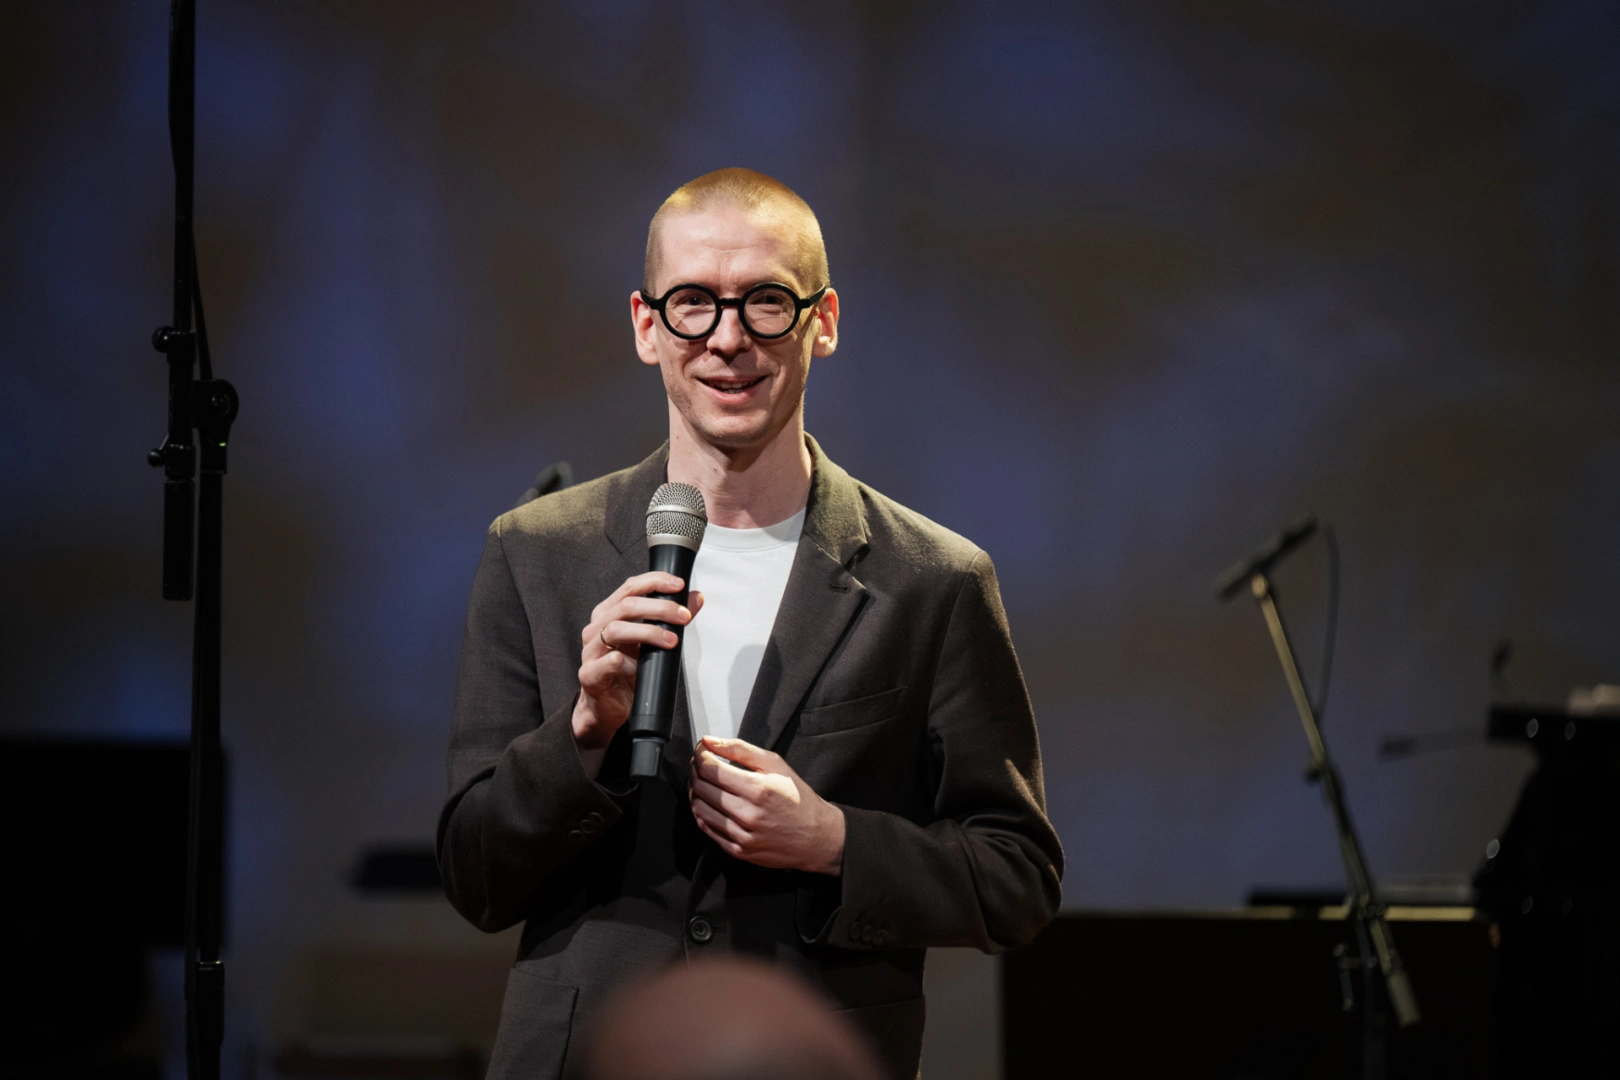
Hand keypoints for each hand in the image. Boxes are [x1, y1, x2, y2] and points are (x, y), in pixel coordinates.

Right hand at [573, 573, 703, 750]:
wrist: (607, 707)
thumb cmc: (627, 671)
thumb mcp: (652, 642)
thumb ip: (671, 618)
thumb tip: (696, 598)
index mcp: (609, 614)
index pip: (630, 587)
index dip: (655, 582)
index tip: (679, 586)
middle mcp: (596, 628)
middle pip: (626, 606)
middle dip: (659, 608)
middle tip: (683, 616)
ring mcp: (590, 650)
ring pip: (616, 629)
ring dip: (648, 632)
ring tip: (671, 640)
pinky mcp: (590, 674)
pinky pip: (611, 662)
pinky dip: (630, 663)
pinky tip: (641, 668)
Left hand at [688, 737, 845, 875]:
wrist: (817, 837)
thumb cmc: (798, 798)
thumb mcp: (776, 764)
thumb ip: (740, 749)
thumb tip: (708, 741)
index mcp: (758, 789)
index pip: (710, 769)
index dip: (700, 756)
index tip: (701, 750)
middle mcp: (748, 814)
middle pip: (702, 788)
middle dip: (695, 771)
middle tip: (701, 764)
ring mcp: (742, 835)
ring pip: (699, 809)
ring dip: (695, 792)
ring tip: (704, 783)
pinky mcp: (738, 851)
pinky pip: (707, 829)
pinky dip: (702, 813)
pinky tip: (711, 803)